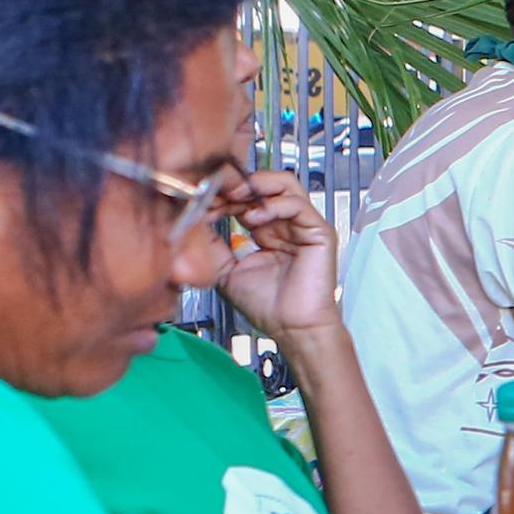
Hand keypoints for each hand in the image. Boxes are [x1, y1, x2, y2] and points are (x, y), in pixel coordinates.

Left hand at [215, 166, 344, 343]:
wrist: (291, 329)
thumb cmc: (267, 306)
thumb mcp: (226, 270)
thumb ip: (213, 246)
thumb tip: (194, 222)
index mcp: (268, 231)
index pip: (247, 198)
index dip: (224, 195)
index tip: (202, 200)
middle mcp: (286, 224)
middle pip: (264, 184)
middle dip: (235, 186)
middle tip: (214, 194)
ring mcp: (303, 225)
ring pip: (284, 184)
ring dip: (256, 186)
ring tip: (234, 198)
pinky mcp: (319, 231)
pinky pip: (298, 204)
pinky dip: (274, 205)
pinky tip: (254, 218)